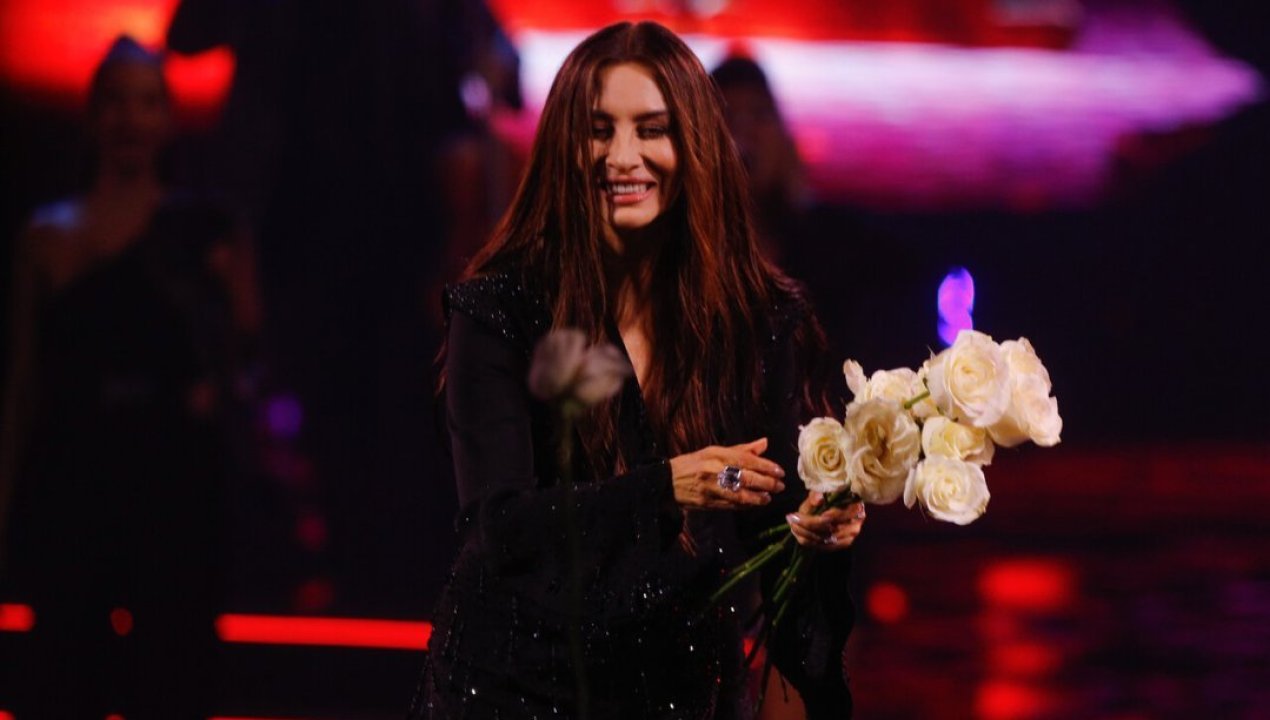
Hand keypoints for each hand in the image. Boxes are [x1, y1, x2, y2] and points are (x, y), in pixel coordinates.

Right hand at [669, 437, 786, 509]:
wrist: (666, 481)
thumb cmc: (693, 463)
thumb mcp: (713, 451)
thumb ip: (741, 449)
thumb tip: (765, 443)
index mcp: (716, 454)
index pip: (746, 459)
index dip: (765, 466)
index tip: (779, 471)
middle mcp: (713, 470)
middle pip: (746, 477)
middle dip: (766, 483)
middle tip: (780, 486)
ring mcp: (710, 488)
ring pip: (740, 494)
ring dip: (758, 497)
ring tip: (769, 497)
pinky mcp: (707, 503)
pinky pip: (731, 505)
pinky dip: (745, 505)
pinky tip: (755, 503)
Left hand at [786, 492, 864, 549]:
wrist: (839, 504)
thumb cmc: (829, 495)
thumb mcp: (821, 491)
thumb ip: (818, 494)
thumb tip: (818, 499)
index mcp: (854, 506)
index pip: (830, 518)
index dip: (811, 519)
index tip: (794, 515)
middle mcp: (856, 523)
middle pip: (826, 530)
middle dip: (804, 526)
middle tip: (790, 520)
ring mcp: (851, 535)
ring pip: (824, 540)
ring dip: (805, 536)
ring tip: (792, 528)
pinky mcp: (844, 543)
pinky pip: (826, 547)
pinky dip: (811, 543)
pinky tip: (799, 537)